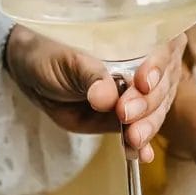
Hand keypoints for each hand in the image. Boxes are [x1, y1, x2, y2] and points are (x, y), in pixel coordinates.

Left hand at [5, 26, 186, 161]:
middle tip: (126, 114)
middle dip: (147, 103)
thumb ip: (90, 75)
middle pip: (162, 85)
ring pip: (156, 110)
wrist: (33, 73)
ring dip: (147, 126)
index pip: (162, 49)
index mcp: (140, 38)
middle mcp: (149, 65)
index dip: (157, 66)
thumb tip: (106, 97)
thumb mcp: (68, 59)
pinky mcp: (131, 118)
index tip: (143, 83)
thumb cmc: (52, 52)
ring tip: (134, 139)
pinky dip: (142, 145)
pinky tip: (142, 156)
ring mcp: (142, 95)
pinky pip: (141, 130)